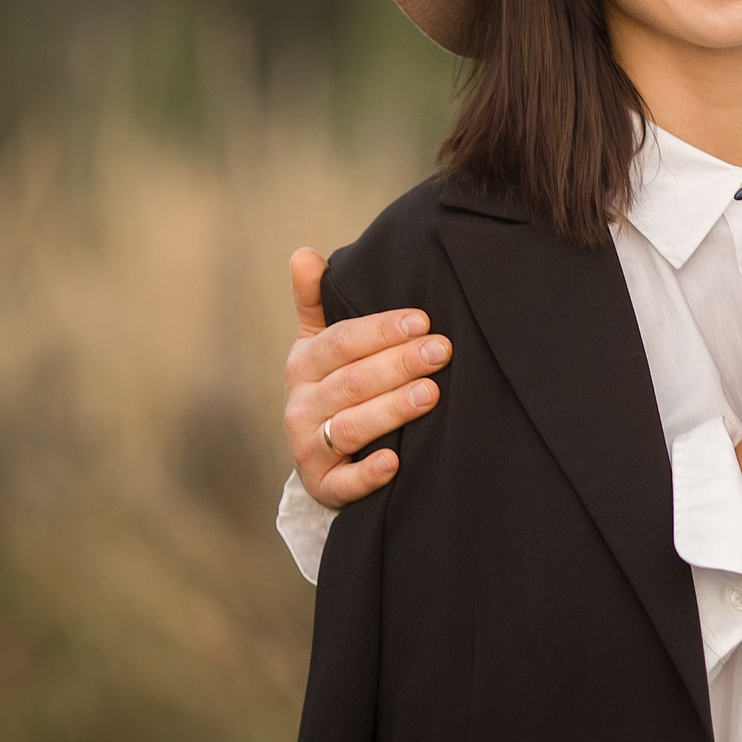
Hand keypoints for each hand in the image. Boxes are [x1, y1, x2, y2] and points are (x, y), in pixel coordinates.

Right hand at [284, 247, 451, 507]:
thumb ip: (318, 301)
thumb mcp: (322, 345)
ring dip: (391, 410)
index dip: (380, 330)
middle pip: (352, 382)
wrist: (323, 458)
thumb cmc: (335, 387)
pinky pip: (345, 483)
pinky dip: (369, 474)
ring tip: (430, 393)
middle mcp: (300, 405)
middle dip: (398, 364)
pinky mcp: (324, 487)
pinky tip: (396, 463)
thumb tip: (302, 254)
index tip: (422, 320)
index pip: (340, 342)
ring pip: (351, 427)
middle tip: (441, 350)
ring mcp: (309, 448)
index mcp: (304, 364)